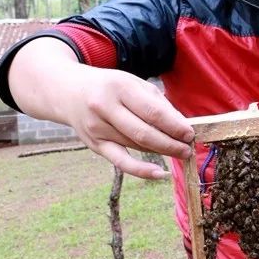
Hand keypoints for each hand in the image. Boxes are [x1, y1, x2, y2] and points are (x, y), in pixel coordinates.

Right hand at [63, 66, 193, 178]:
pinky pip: (120, 161)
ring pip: (136, 145)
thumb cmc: (110, 86)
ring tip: (180, 153)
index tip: (190, 134)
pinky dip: (140, 170)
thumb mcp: (134, 84)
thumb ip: (158, 103)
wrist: (68, 91)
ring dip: (161, 151)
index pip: (153, 112)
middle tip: (188, 149)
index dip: (174, 126)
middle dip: (171, 143)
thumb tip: (182, 125)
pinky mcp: (94, 144)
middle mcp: (105, 107)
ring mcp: (97, 127)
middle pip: (144, 132)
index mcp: (120, 87)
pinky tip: (159, 174)